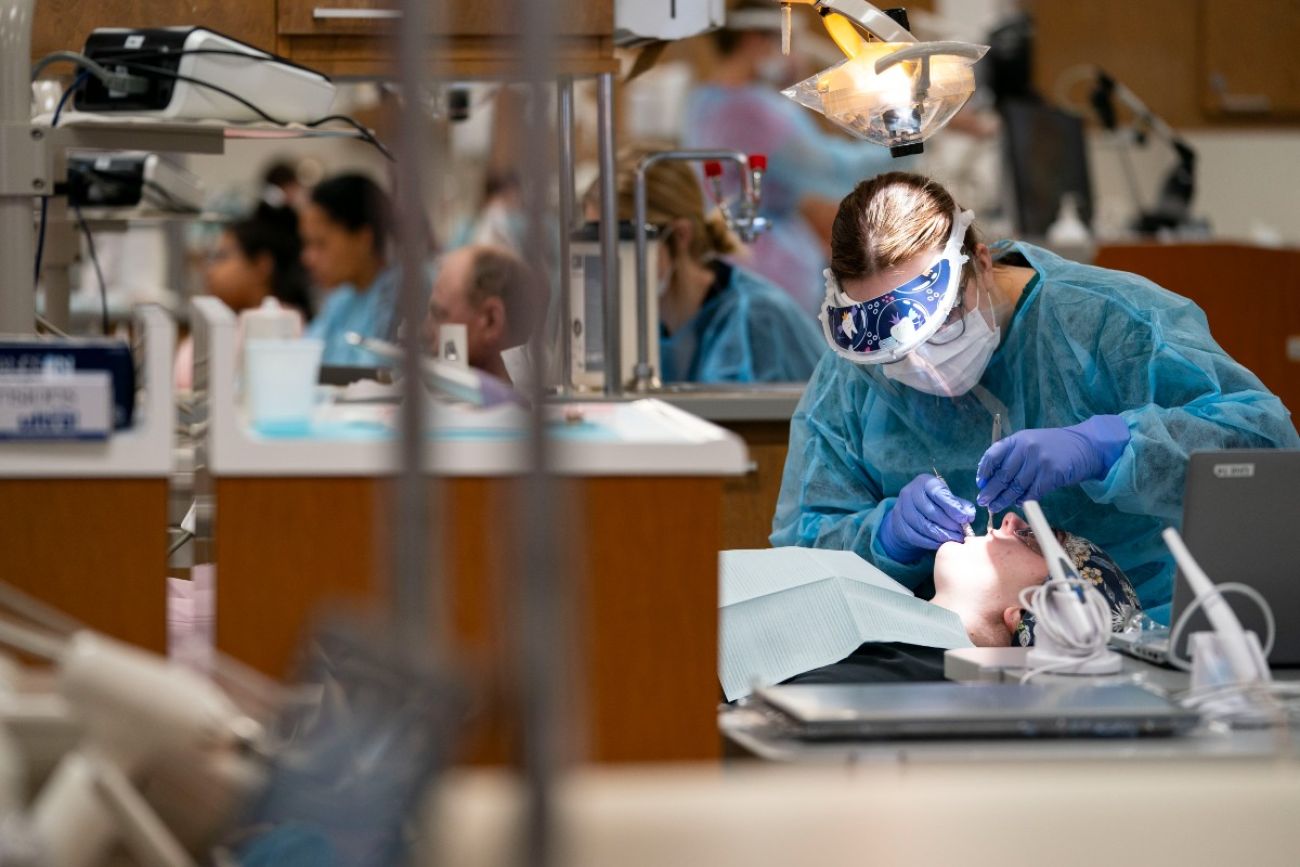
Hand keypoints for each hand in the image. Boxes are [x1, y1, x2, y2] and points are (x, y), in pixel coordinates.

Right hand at [877, 473, 976, 563]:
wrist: (909, 514)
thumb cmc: (934, 504)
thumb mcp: (947, 500)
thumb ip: (961, 506)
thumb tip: (969, 516)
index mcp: (924, 482)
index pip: (937, 493)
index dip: (952, 506)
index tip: (964, 519)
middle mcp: (909, 492)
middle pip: (930, 511)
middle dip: (949, 524)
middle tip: (961, 533)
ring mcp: (901, 509)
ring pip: (923, 525)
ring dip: (941, 535)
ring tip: (955, 539)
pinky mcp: (899, 525)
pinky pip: (916, 536)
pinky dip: (931, 542)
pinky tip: (942, 543)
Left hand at [976, 415, 1129, 512]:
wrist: (1084, 446)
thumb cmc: (1052, 447)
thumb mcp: (1029, 443)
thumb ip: (1011, 457)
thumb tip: (989, 479)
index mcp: (1017, 439)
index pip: (993, 455)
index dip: (984, 471)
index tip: (980, 484)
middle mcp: (1026, 448)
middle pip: (1002, 475)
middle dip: (991, 491)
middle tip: (983, 502)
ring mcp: (1039, 461)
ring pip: (1016, 486)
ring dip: (1004, 499)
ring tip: (995, 507)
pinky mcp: (1052, 474)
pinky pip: (1032, 492)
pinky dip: (1023, 500)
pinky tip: (1018, 503)